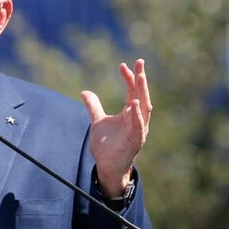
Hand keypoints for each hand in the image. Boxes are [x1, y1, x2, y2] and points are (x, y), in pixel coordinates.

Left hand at [80, 59, 151, 197]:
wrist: (107, 165)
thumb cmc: (107, 145)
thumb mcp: (97, 121)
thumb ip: (93, 106)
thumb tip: (84, 92)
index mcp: (129, 113)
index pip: (131, 91)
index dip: (128, 78)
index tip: (123, 65)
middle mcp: (137, 119)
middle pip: (141, 95)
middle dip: (140, 79)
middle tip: (140, 63)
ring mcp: (138, 129)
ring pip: (144, 108)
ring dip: (142, 92)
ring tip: (140, 77)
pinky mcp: (136, 141)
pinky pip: (139, 127)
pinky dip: (137, 116)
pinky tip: (135, 104)